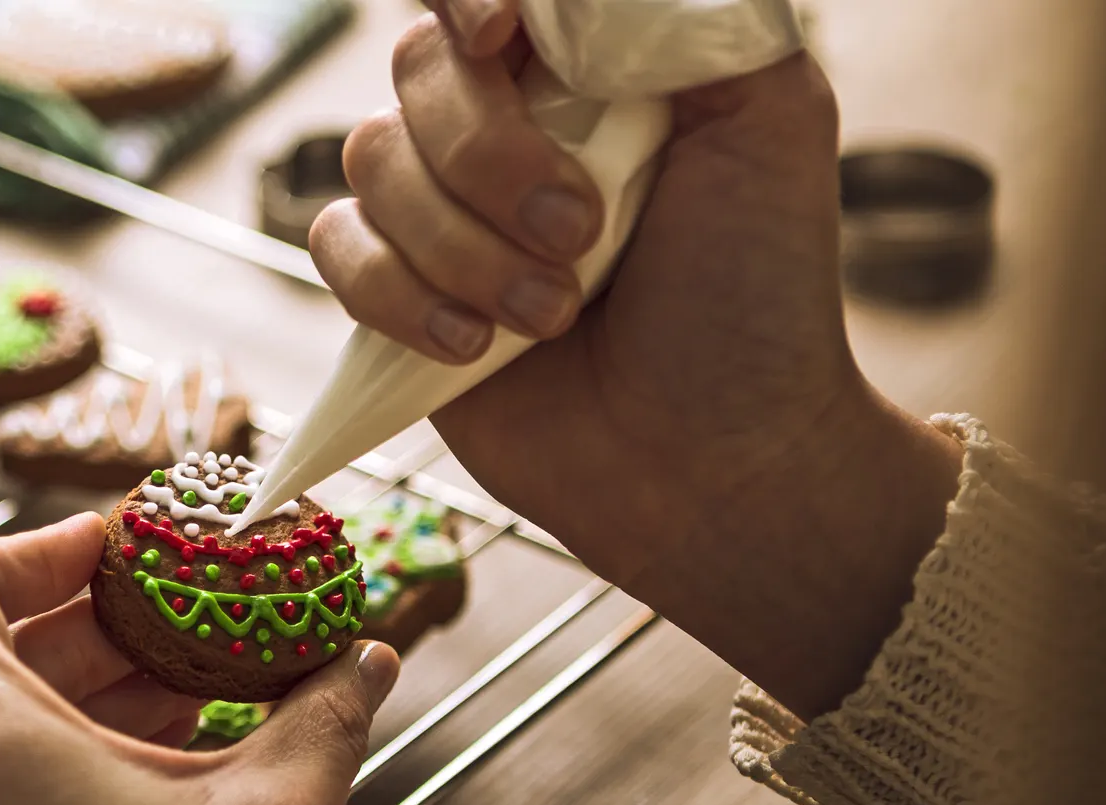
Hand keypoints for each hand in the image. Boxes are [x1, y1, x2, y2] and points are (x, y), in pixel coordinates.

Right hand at [313, 7, 961, 715]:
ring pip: (372, 159)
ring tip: (552, 316)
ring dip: (462, 248)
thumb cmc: (756, 297)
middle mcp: (510, 118)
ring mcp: (444, 205)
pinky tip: (473, 348)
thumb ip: (682, 18)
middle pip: (419, 67)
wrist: (712, 460)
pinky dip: (401, 298)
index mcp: (594, 60)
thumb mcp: (768, 118)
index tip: (501, 37)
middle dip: (492, 160)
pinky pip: (337, 248)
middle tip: (582, 239)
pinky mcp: (395, 289)